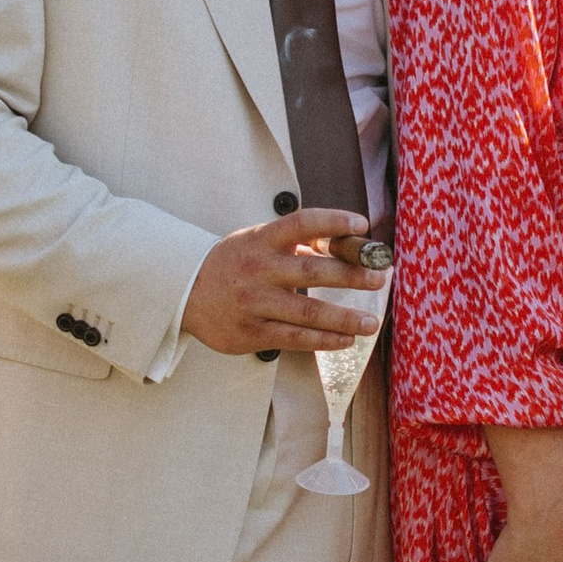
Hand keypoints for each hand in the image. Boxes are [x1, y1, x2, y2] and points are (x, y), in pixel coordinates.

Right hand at [180, 210, 375, 354]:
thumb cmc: (231, 265)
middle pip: (312, 271)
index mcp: (261, 240)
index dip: (333, 222)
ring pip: (307, 312)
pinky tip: (346, 339)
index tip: (362, 224)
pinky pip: (295, 337)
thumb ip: (294, 243)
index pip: (301, 223)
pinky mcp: (252, 333)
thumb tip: (343, 243)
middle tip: (379, 278)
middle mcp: (258, 270)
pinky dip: (324, 339)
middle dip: (351, 275)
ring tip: (370, 322)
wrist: (183, 294)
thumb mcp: (256, 242)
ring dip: (344, 318)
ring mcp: (255, 303)